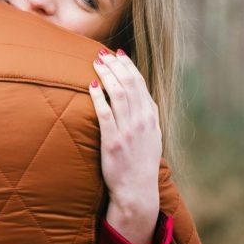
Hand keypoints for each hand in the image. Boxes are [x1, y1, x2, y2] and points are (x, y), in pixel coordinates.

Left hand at [91, 48, 161, 243]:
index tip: (118, 53)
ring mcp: (128, 131)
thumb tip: (141, 95)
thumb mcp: (152, 136)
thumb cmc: (141, 163)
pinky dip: (99, 97)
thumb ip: (146, 115)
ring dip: (107, 75)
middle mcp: (142, 121)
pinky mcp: (113, 141)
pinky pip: (105, 114)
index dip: (128, 66)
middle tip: (102, 53)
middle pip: (129, 84)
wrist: (137, 191)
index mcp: (151, 118)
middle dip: (116, 65)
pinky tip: (91, 85)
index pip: (140, 84)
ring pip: (118, 94)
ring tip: (96, 63)